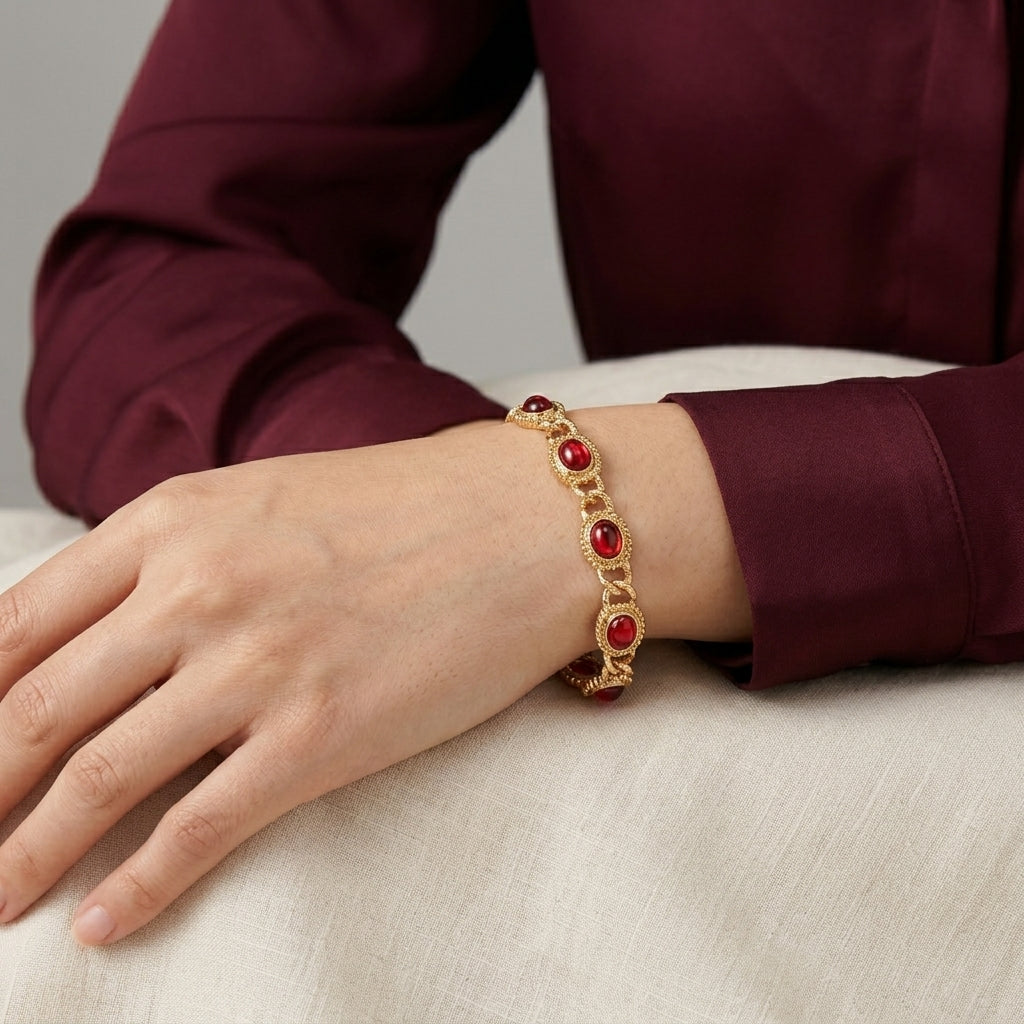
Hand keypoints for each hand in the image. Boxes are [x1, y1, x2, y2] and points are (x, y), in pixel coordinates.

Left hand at [0, 404, 747, 944]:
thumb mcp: (265, 501)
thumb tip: (97, 634)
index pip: (16, 623)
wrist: (529, 521)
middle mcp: (198, 589)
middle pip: (36, 709)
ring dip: (24, 854)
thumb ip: (174, 556)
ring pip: (98, 776)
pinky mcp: (321, 734)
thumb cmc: (407, 506)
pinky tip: (102, 922)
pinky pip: (198, 826)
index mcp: (175, 522)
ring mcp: (257, 664)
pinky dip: (138, 885)